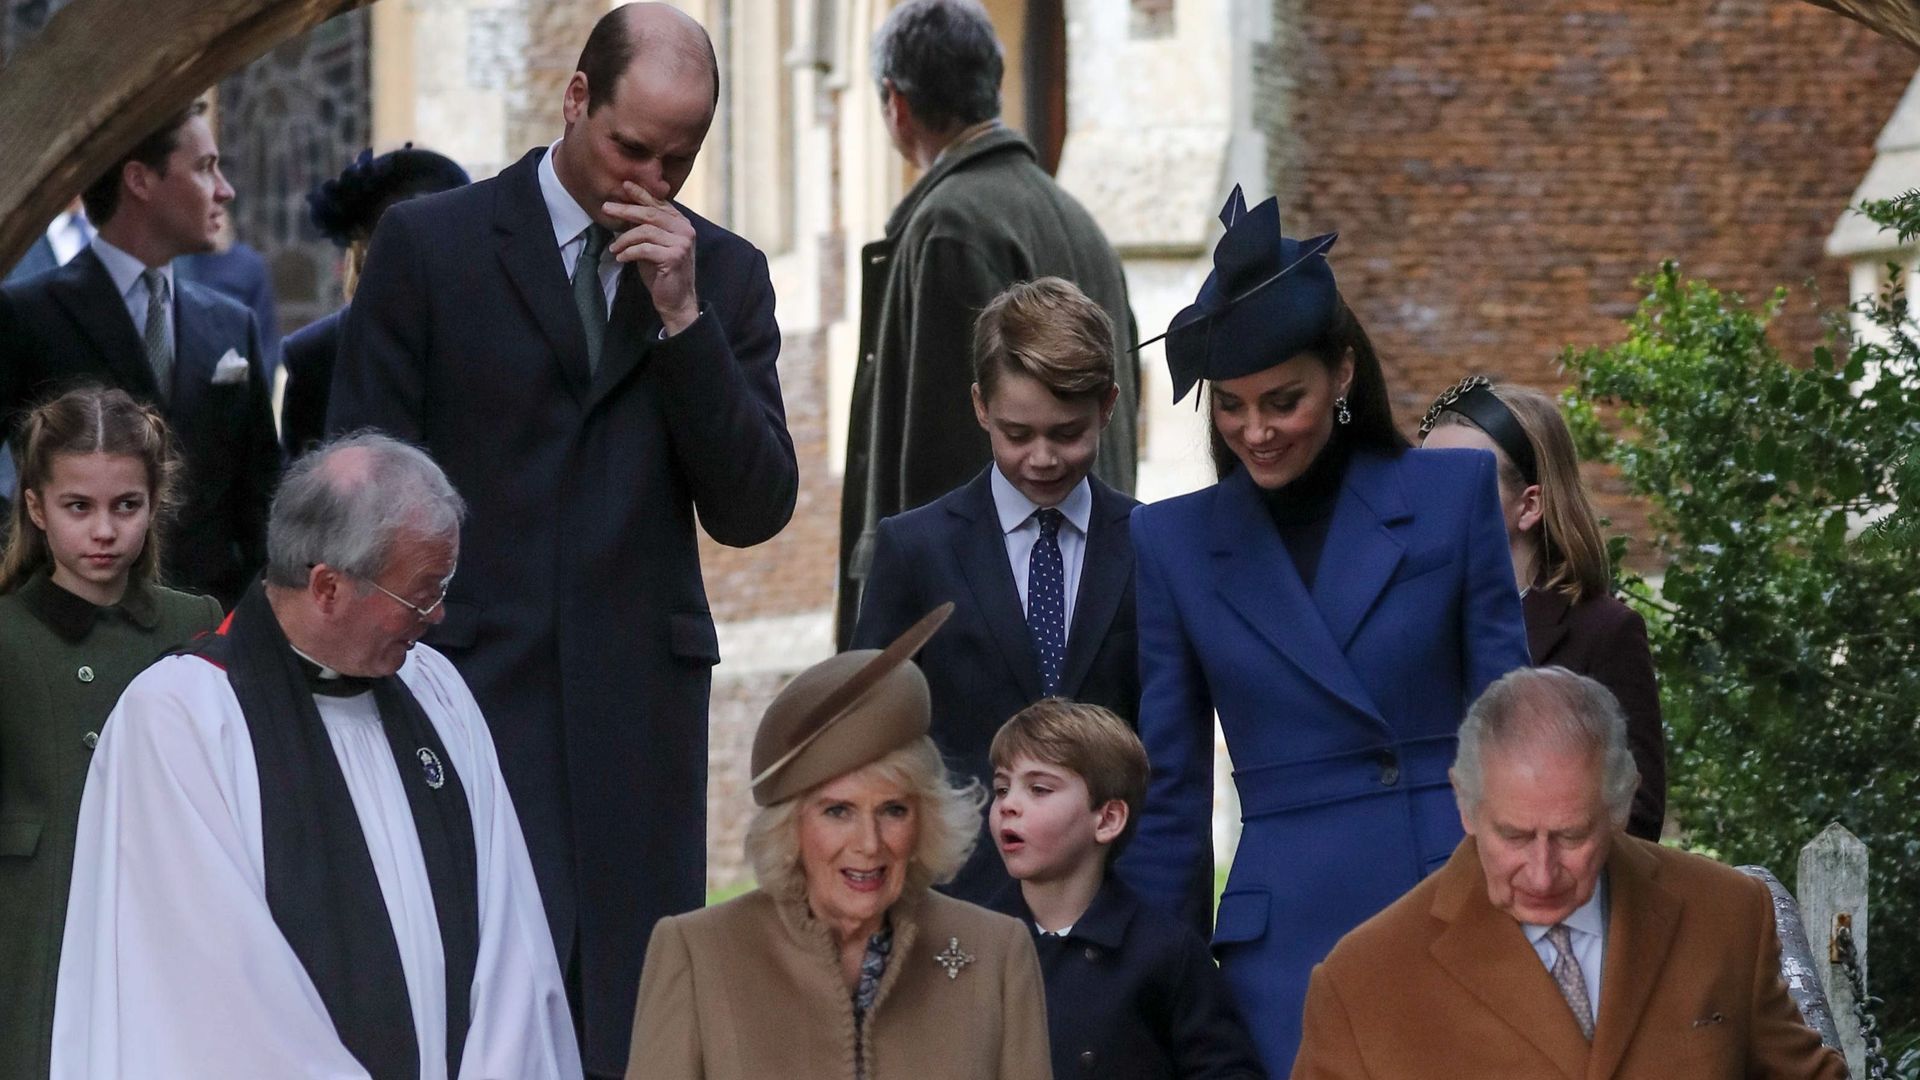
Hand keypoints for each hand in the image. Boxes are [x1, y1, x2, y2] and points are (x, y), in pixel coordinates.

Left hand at [604, 180, 698, 334]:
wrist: (677, 301)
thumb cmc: (662, 273)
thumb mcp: (653, 245)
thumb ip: (645, 228)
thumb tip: (624, 211)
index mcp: (681, 223)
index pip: (658, 203)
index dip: (641, 193)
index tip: (624, 185)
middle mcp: (685, 229)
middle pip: (650, 214)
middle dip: (625, 210)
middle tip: (606, 208)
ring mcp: (682, 243)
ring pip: (645, 231)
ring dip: (624, 239)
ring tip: (613, 248)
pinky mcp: (674, 257)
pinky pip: (645, 248)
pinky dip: (629, 252)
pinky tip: (621, 258)